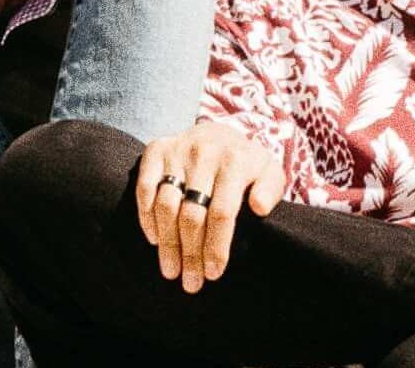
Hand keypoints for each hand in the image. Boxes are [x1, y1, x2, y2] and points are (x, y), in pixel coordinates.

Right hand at [134, 122, 284, 292]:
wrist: (219, 132)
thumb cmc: (245, 163)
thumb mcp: (268, 171)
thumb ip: (270, 189)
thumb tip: (260, 208)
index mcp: (234, 161)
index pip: (222, 212)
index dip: (216, 247)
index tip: (213, 274)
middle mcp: (203, 153)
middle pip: (192, 214)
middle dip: (190, 253)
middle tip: (190, 282)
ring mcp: (177, 150)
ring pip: (166, 205)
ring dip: (167, 243)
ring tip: (171, 270)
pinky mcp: (155, 150)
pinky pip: (145, 188)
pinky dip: (146, 216)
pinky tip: (154, 240)